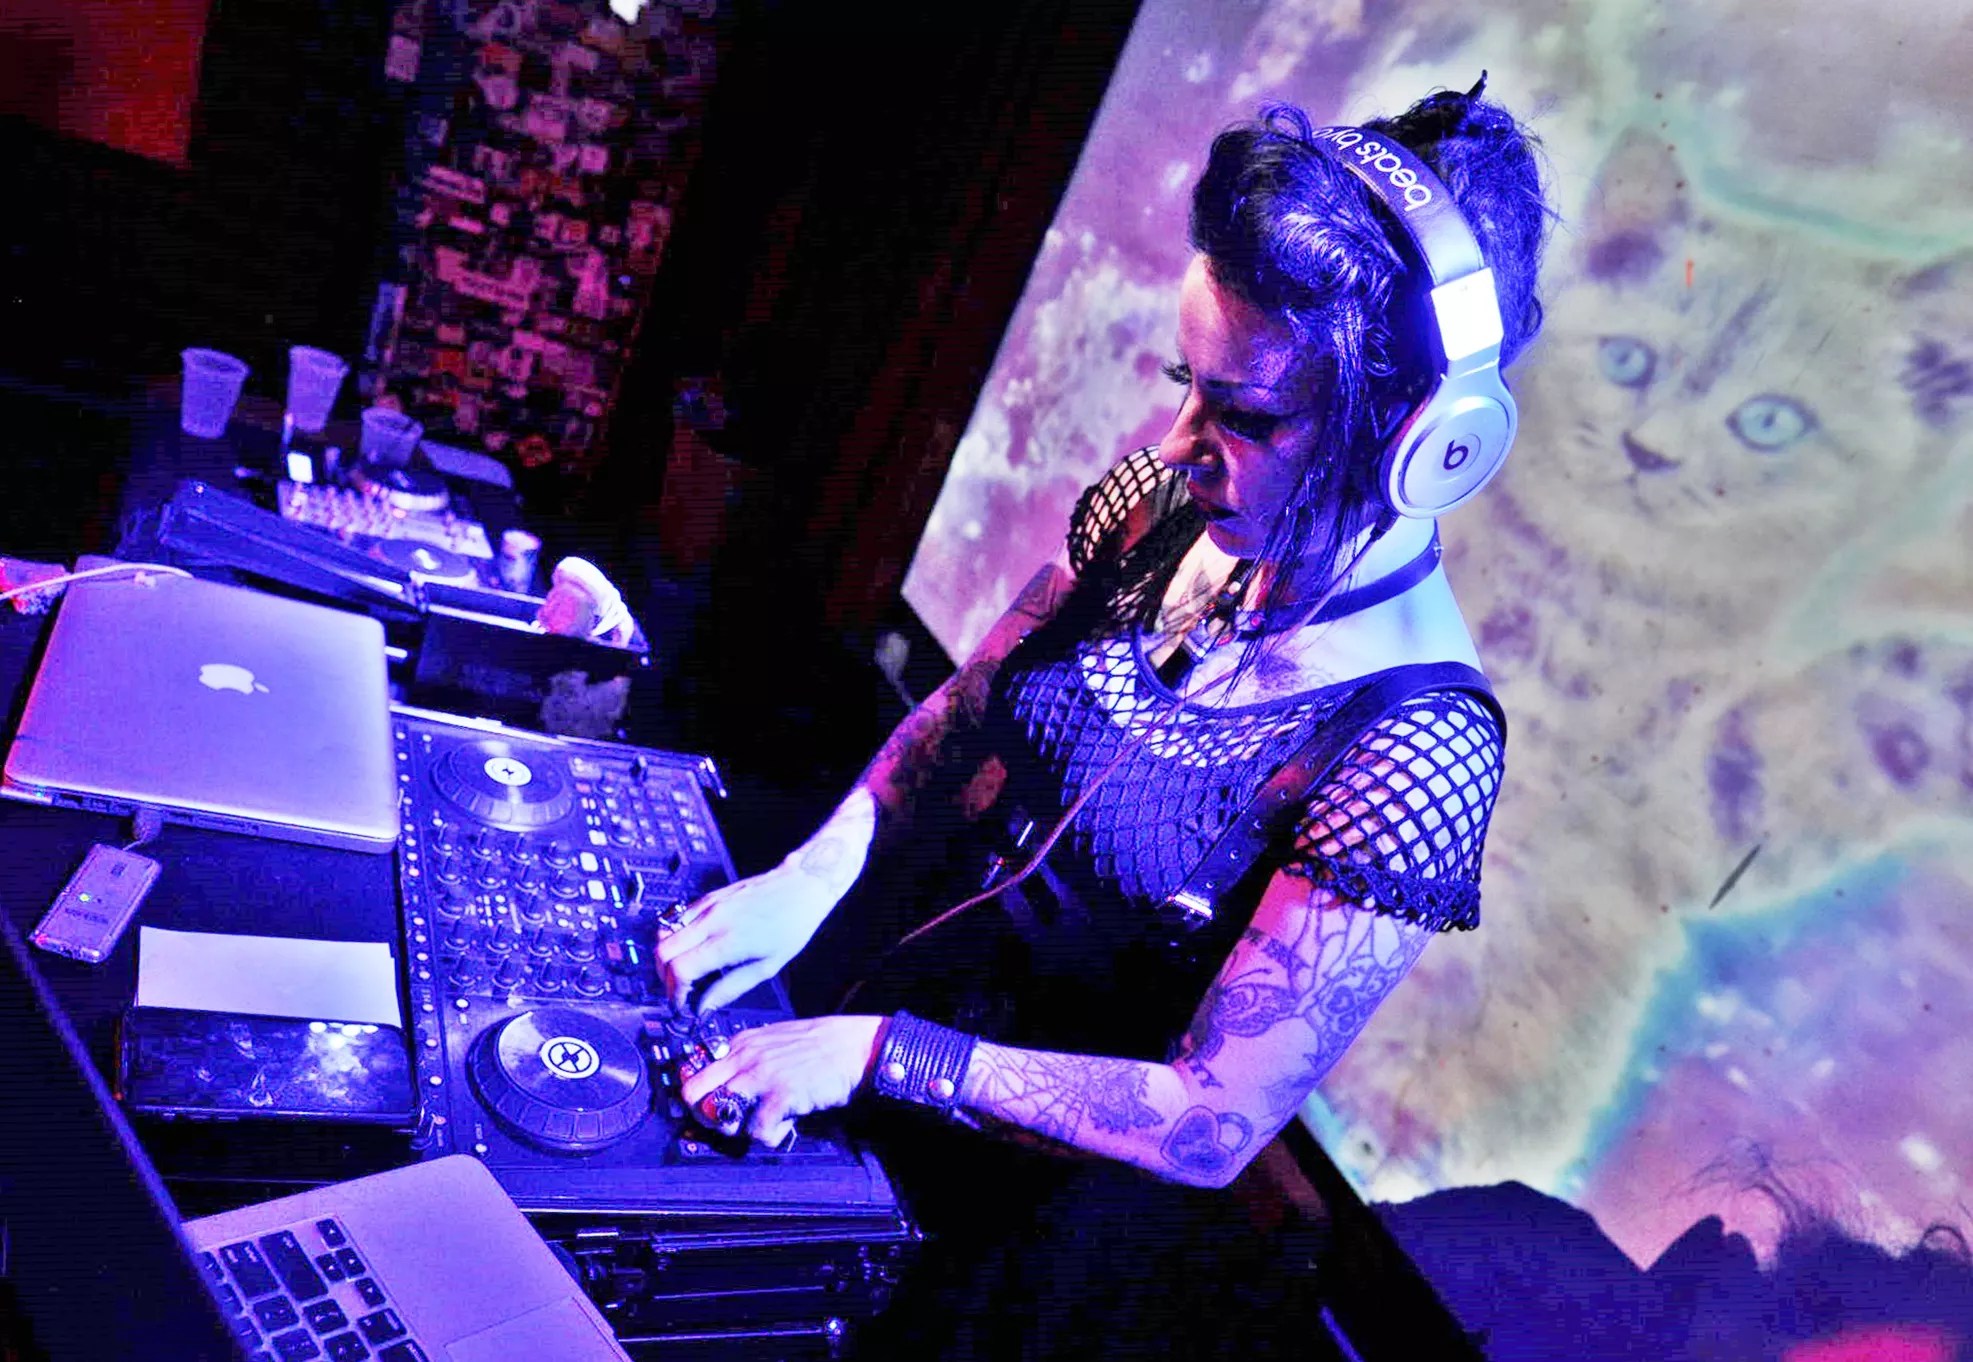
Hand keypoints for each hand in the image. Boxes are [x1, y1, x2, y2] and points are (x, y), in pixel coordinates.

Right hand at [654, 860, 836, 1013]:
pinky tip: (691, 948)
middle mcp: (713, 920)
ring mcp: (708, 905)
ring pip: (664, 932)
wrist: (802, 886)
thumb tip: (706, 1007)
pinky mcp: (710, 896)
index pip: (680, 969)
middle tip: (678, 990)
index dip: (675, 991)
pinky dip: (676, 937)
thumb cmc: (793, 925)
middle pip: (663, 951)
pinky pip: (678, 918)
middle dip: (665, 977)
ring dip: (667, 956)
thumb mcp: (768, 966)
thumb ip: (731, 988)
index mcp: (728, 941)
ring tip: (683, 971)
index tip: (682, 1003)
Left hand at [678, 1015, 884, 1146]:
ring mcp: (760, 1076)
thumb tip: (727, 1082)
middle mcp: (744, 1057)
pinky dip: (768, 1137)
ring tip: (762, 1124)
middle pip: (695, 1093)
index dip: (698, 1096)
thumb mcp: (774, 1041)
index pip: (695, 1071)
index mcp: (741, 1043)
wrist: (853, 1047)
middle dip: (705, 1115)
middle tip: (729, 1122)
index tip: (710, 1108)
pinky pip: (756, 1130)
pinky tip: (785, 1126)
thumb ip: (748, 1058)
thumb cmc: (819, 1045)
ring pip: (719, 1115)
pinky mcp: (781, 1095)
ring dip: (737, 1128)